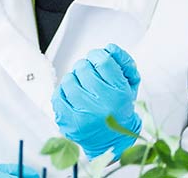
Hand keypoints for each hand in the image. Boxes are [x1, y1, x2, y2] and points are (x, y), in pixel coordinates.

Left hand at [52, 43, 141, 158]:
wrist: (112, 140)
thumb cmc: (120, 110)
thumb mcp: (130, 85)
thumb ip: (124, 63)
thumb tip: (110, 48)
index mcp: (118, 95)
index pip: (102, 61)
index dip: (98, 56)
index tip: (98, 60)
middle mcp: (100, 105)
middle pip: (83, 67)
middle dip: (86, 67)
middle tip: (90, 76)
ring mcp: (82, 114)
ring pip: (69, 79)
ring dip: (74, 79)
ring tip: (82, 87)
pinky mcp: (67, 121)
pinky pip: (57, 95)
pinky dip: (63, 92)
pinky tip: (72, 97)